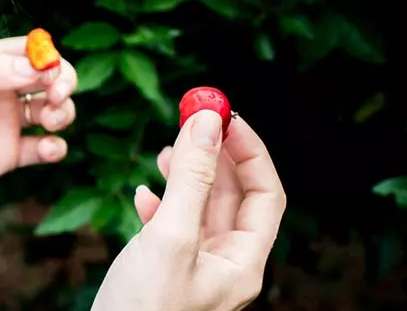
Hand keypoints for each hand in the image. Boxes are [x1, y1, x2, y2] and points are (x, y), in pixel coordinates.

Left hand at [0, 37, 77, 223]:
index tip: (49, 75)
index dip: (48, 58)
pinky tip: (47, 150)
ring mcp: (5, 123)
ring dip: (63, 112)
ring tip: (50, 123)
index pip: (28, 50)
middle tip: (56, 98)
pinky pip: (44, 147)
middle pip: (48, 77)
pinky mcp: (8, 155)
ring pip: (52, 109)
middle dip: (62, 82)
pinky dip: (55, 147)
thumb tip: (38, 66)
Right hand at [92, 111, 285, 310]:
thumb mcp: (169, 236)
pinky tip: (142, 196)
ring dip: (187, 175)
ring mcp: (195, 266)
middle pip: (232, 196)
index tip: (224, 116)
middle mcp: (224, 263)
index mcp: (242, 261)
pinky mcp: (167, 269)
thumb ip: (191, 178)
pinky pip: (173, 226)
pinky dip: (160, 203)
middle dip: (213, 156)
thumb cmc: (142, 310)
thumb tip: (208, 122)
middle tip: (192, 120)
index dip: (249, 151)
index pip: (264, 193)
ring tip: (166, 152)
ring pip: (201, 207)